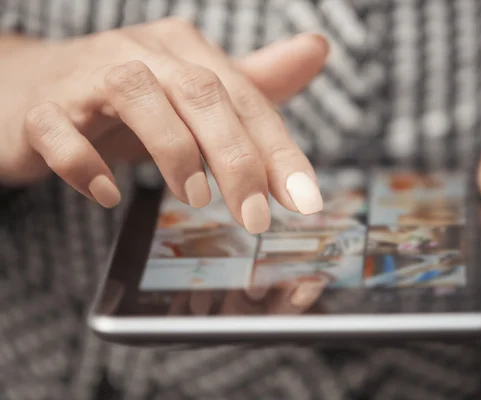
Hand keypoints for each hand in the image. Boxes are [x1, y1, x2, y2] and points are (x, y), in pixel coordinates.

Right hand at [0, 18, 328, 233]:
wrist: (33, 89)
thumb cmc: (127, 102)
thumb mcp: (195, 96)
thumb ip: (254, 85)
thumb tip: (317, 50)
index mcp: (187, 51)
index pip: (246, 98)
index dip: (279, 150)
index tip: (304, 201)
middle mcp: (143, 53)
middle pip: (201, 93)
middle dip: (237, 158)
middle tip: (255, 217)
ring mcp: (89, 76)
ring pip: (139, 96)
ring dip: (174, 151)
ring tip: (195, 200)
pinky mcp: (44, 108)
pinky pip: (61, 130)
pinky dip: (86, 164)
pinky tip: (107, 195)